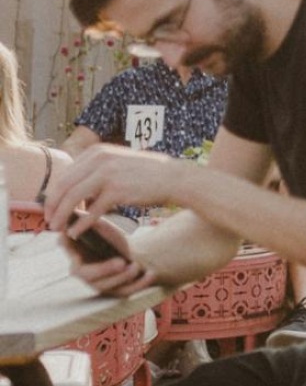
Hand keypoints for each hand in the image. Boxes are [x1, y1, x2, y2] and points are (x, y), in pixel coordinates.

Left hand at [45, 145, 190, 234]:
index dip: (54, 193)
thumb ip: (98, 169)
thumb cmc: (149, 174)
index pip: (65, 174)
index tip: (51, 207)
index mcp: (97, 152)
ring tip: (57, 229)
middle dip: (52, 205)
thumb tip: (77, 186)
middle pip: (64, 185)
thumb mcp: (119, 162)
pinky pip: (92, 211)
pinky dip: (81, 224)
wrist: (175, 178)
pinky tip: (76, 233)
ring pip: (73, 198)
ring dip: (62, 216)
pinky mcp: (117, 191)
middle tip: (48, 221)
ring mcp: (107, 175)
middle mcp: (99, 159)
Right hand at [60, 219, 155, 295]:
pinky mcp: (114, 292)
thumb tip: (75, 213)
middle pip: (87, 275)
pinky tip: (151, 274)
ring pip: (106, 286)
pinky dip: (140, 284)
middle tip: (121, 262)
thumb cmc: (112, 239)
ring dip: (123, 277)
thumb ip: (88, 221)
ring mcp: (98, 284)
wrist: (131, 254)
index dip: (70, 247)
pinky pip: (125, 291)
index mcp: (75, 252)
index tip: (79, 242)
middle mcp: (82, 271)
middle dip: (104, 269)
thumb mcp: (103, 227)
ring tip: (136, 265)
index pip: (66, 249)